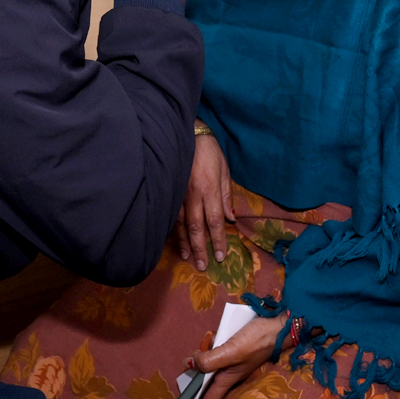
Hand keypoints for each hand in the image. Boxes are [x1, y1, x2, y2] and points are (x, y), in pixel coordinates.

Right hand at [177, 129, 232, 271]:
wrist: (185, 133)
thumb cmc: (208, 151)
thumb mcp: (224, 169)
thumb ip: (226, 194)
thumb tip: (230, 217)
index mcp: (209, 189)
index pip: (215, 221)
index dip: (218, 240)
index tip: (220, 255)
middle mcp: (193, 195)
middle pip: (197, 227)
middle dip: (200, 248)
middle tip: (203, 265)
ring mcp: (178, 193)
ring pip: (180, 224)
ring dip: (184, 242)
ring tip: (187, 257)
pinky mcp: (169, 190)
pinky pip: (170, 214)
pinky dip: (172, 229)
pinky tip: (173, 239)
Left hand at [189, 314, 290, 398]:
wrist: (280, 326)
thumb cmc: (257, 341)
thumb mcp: (231, 351)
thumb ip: (210, 360)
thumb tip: (189, 363)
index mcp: (228, 379)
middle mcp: (229, 372)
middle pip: (207, 383)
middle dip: (194, 383)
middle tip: (182, 380)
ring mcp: (233, 360)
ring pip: (211, 365)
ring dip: (202, 359)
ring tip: (196, 352)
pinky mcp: (235, 348)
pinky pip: (218, 351)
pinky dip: (211, 346)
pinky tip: (210, 338)